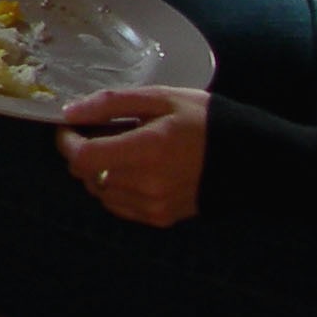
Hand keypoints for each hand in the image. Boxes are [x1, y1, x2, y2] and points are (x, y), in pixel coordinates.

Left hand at [59, 87, 208, 226]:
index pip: (83, 158)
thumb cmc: (202, 120)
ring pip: (100, 193)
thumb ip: (110, 104)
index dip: (67, 142)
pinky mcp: (162, 218)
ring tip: (118, 151)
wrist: (248, 158)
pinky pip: (120, 207)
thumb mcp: (159, 98)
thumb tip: (69, 112)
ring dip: (97, 172)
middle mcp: (147, 184)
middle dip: (82, 154)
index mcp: (147, 150)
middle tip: (97, 134)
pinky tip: (131, 170)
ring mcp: (155, 206)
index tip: (72, 126)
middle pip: (86, 176)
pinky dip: (114, 189)